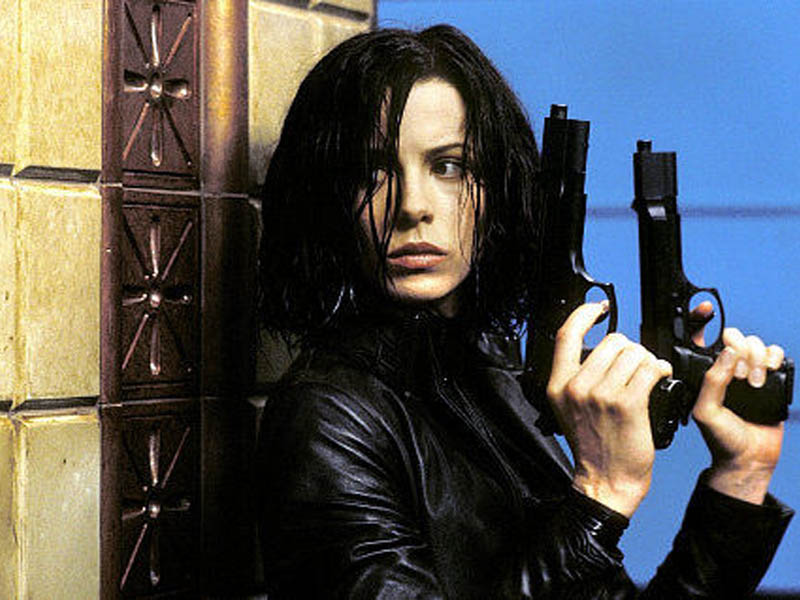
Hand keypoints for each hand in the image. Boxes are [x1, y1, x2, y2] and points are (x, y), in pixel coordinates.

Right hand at [547, 302, 672, 516]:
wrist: (607, 481)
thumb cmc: (594, 446)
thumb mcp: (570, 408)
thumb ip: (577, 377)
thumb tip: (602, 348)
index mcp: (558, 385)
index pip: (566, 334)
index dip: (584, 314)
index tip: (598, 309)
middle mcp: (576, 386)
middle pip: (611, 341)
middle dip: (631, 349)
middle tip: (637, 365)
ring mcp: (601, 394)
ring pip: (634, 353)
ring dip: (648, 360)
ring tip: (648, 375)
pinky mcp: (627, 403)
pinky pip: (649, 369)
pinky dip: (660, 369)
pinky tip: (660, 377)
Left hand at [692, 326, 784, 503]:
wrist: (749, 459)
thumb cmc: (721, 438)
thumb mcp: (706, 410)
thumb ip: (712, 381)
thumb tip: (728, 353)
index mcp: (705, 372)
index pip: (702, 339)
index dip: (701, 320)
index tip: (705, 308)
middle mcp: (726, 368)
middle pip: (733, 336)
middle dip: (739, 350)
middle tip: (740, 376)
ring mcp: (749, 371)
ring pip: (755, 342)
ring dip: (757, 359)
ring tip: (754, 384)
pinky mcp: (772, 377)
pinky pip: (776, 353)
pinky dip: (774, 358)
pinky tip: (768, 375)